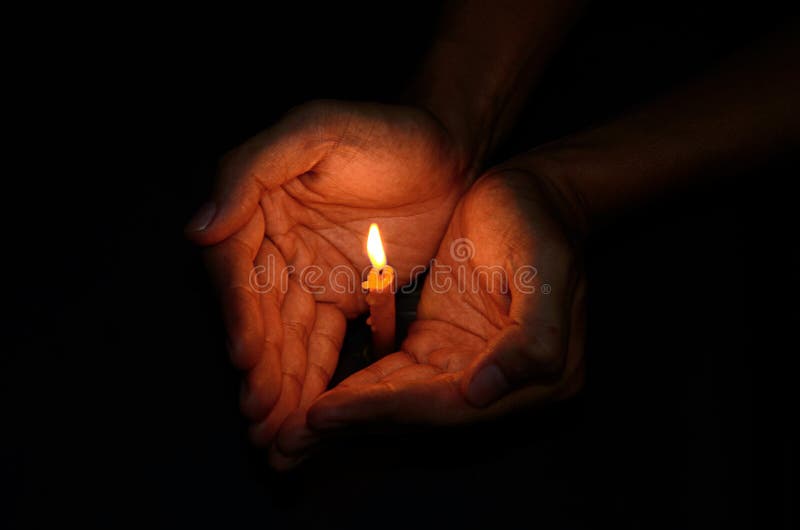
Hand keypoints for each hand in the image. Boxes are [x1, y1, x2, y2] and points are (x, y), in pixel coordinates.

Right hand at [186, 100, 468, 452]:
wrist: (447, 150)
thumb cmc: (383, 130)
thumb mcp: (315, 129)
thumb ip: (252, 168)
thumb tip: (199, 228)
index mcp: (257, 208)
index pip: (238, 270)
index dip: (240, 315)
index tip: (247, 357)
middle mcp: (275, 247)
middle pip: (259, 316)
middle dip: (258, 371)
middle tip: (259, 421)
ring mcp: (308, 276)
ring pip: (287, 340)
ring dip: (279, 388)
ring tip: (274, 437)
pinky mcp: (343, 297)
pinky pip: (323, 343)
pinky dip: (313, 379)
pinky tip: (304, 416)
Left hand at [274, 169, 585, 466]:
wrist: (531, 196)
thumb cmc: (539, 223)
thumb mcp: (545, 269)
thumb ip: (532, 338)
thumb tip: (482, 393)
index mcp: (538, 380)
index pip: (448, 407)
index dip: (384, 412)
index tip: (323, 414)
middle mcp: (498, 387)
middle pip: (417, 417)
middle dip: (352, 429)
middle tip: (287, 442)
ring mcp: (464, 369)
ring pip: (398, 402)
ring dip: (346, 417)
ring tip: (288, 432)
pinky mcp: (439, 348)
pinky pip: (392, 376)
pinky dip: (356, 390)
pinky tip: (315, 398)